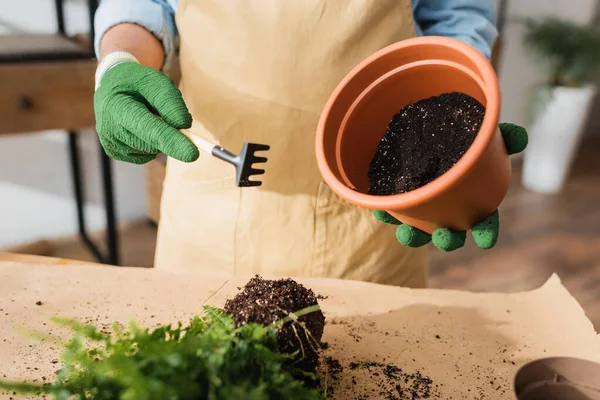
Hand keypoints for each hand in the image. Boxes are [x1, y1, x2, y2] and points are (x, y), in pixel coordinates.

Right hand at [94, 60, 198, 163]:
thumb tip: (184, 125)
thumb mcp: (155, 81)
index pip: (150, 129)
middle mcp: (109, 130)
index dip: (172, 142)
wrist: (112, 88)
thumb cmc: (137, 83)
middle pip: (154, 143)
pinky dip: (152, 142)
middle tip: (168, 116)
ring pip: (153, 150)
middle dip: (171, 136)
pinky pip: (148, 154)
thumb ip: (170, 101)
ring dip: (160, 135)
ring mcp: (112, 144)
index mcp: (117, 106)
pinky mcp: (117, 153)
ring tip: (146, 116)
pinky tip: (141, 127)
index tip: (193, 154)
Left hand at [374, 123, 527, 251]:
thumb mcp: (479, 133)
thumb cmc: (461, 138)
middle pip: (449, 232)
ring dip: (412, 236)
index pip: (484, 220)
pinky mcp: (395, 199)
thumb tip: (519, 139)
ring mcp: (419, 207)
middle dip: (447, 239)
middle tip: (445, 237)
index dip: (486, 232)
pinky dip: (384, 211)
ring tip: (407, 234)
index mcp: (472, 199)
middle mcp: (446, 208)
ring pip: (416, 230)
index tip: (486, 242)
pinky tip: (380, 210)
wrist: (425, 130)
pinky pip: (389, 209)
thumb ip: (500, 136)